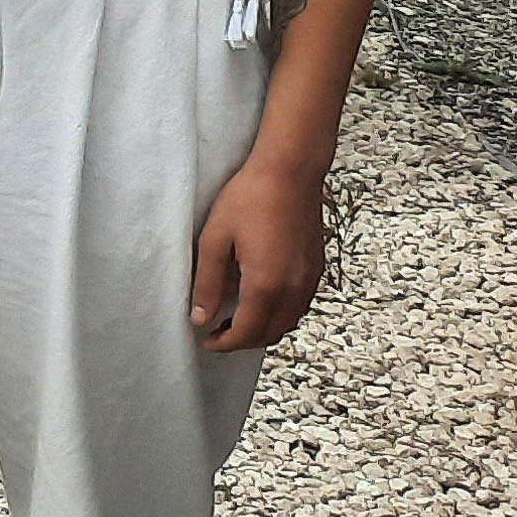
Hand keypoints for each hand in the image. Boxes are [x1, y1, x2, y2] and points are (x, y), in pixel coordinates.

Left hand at [191, 152, 326, 351]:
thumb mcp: (215, 239)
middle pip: (269, 333)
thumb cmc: (249, 199)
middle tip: (216, 333)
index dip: (224, 343)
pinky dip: (280, 315)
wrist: (290, 173)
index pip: (246, 332)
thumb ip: (208, 283)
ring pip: (288, 323)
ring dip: (263, 329)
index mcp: (266, 285)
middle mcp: (294, 289)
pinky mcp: (317, 270)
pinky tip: (260, 302)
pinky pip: (299, 306)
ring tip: (235, 320)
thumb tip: (200, 319)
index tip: (206, 341)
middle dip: (242, 341)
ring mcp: (310, 281)